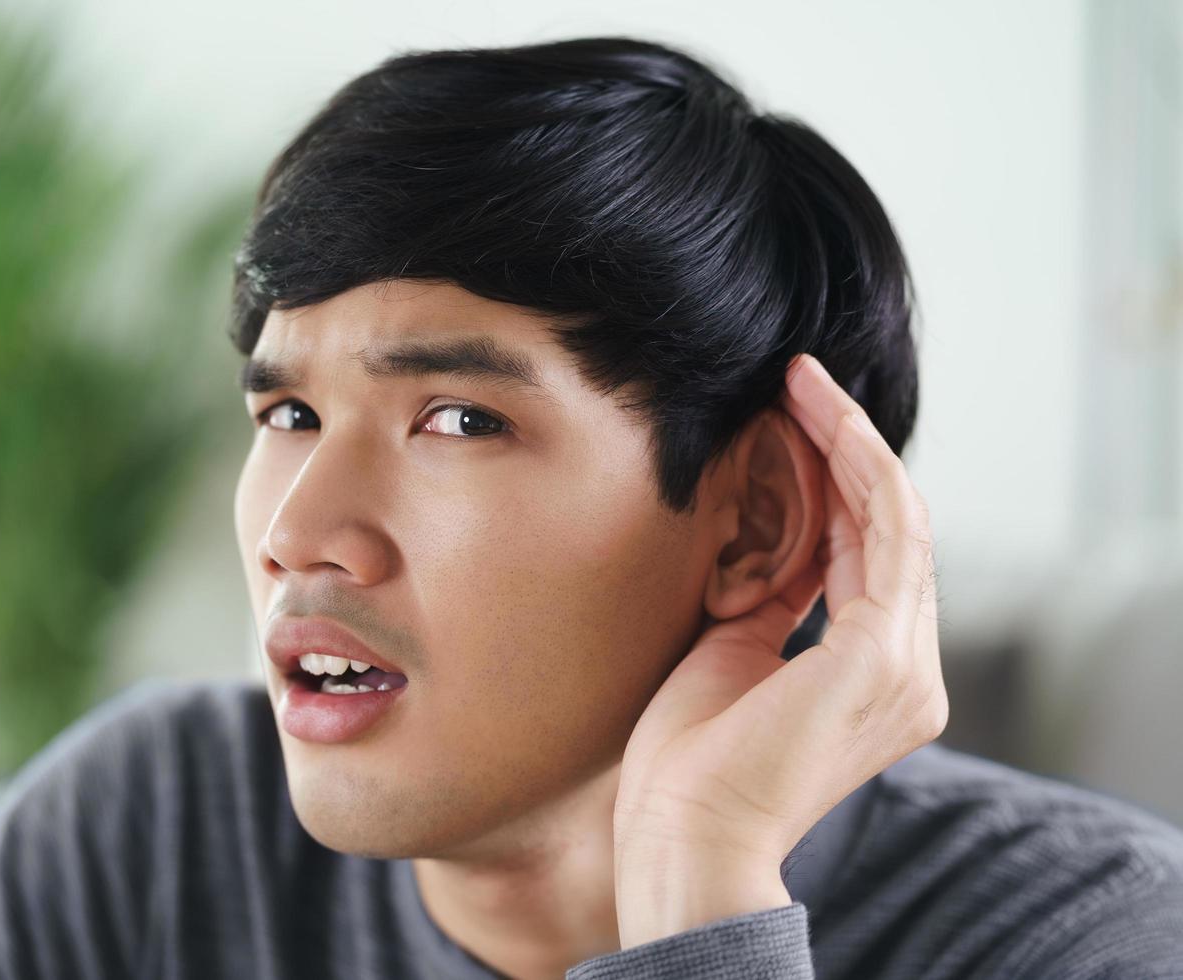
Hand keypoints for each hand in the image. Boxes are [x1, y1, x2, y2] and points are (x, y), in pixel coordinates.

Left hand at [611, 352, 947, 946]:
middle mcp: (908, 671)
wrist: (682, 834)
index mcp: (875, 677)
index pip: (870, 554)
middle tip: (795, 379)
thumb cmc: (688, 758)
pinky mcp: (880, 653)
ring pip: (894, 514)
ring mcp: (904, 664)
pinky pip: (883, 526)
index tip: (788, 418)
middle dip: (844, 444)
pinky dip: (851, 462)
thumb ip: (769, 595)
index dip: (836, 478)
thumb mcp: (733, 651)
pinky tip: (811, 416)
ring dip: (848, 437)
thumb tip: (768, 531)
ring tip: (799, 380)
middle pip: (890, 526)